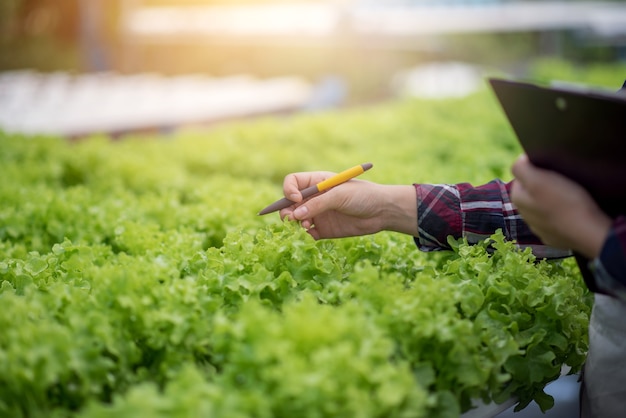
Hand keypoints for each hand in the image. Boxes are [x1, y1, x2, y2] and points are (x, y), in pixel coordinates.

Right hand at [279, 171, 416, 239]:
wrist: (382, 212)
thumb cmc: (363, 195)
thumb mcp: (339, 195)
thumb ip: (317, 205)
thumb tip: (295, 215)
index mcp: (316, 182)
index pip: (292, 183)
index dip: (289, 190)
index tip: (296, 199)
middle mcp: (314, 197)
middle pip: (289, 203)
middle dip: (287, 210)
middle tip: (291, 219)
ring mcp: (318, 213)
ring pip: (295, 219)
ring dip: (295, 224)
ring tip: (306, 226)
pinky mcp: (323, 229)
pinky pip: (306, 233)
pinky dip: (304, 235)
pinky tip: (311, 234)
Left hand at [511, 155, 611, 258]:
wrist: (588, 232)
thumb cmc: (564, 202)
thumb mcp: (538, 179)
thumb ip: (522, 168)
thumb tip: (520, 160)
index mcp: (518, 199)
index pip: (520, 176)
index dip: (535, 169)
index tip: (550, 168)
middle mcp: (524, 216)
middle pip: (531, 192)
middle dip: (542, 184)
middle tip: (561, 180)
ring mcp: (539, 229)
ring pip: (543, 207)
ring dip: (552, 200)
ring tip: (570, 195)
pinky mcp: (555, 237)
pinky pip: (556, 221)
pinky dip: (562, 215)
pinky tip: (573, 211)